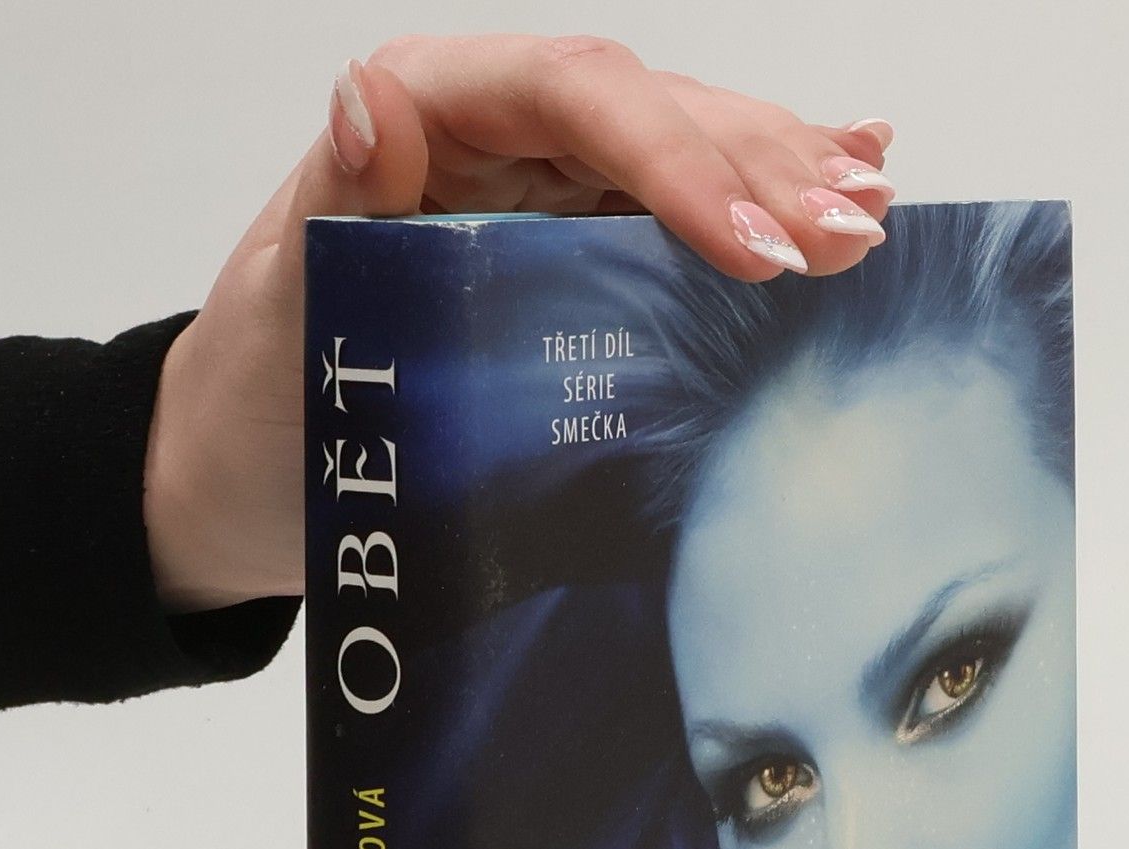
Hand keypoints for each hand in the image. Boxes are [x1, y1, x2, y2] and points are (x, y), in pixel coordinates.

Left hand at [144, 35, 895, 612]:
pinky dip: (763, 201)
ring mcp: (547, 194)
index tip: (753, 245)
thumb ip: (340, 197)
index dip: (676, 159)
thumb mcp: (282, 303)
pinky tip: (849, 177)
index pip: (573, 97)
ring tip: (870, 211)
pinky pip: (680, 215)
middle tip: (850, 235)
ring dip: (786, 180)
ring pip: (686, 156)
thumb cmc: (264, 392)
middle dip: (761, 169)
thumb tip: (378, 98)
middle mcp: (500, 137)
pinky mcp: (577, 255)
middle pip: (653, 116)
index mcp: (429, 115)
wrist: (258, 470)